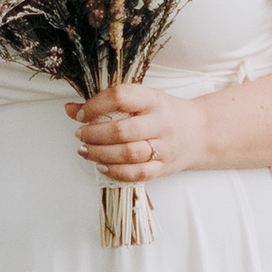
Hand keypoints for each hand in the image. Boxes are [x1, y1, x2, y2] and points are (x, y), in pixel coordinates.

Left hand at [69, 82, 211, 182]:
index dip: (96, 105)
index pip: (121, 97)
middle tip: (80, 134)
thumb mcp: (141, 100)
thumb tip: (70, 109)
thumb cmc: (164, 113)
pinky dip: (115, 172)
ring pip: (128, 154)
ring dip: (100, 153)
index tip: (81, 114)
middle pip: (123, 130)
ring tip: (84, 150)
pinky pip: (137, 174)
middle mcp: (161, 123)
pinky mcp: (164, 168)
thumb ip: (106, 103)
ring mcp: (164, 147)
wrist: (201, 132)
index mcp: (154, 100)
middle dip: (94, 134)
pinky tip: (101, 166)